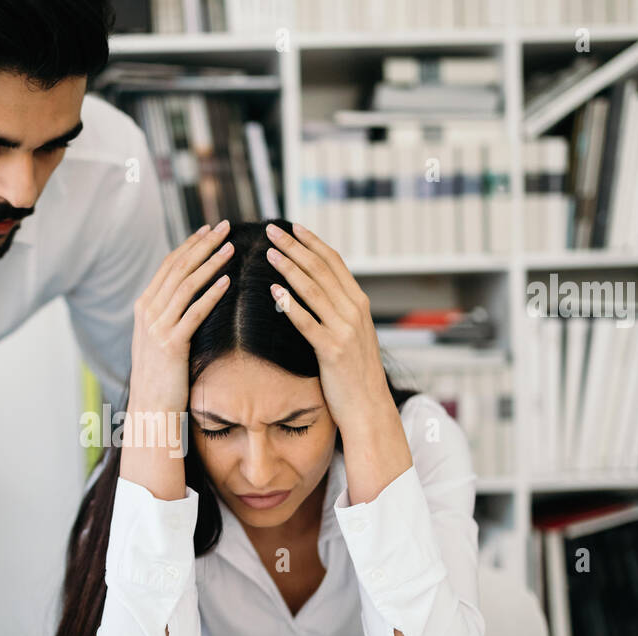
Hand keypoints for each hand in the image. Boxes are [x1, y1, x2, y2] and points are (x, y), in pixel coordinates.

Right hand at [129, 220, 233, 412]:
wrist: (150, 407)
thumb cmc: (161, 376)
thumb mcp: (159, 339)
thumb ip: (169, 315)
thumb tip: (188, 295)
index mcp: (144, 306)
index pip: (169, 265)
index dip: (190, 245)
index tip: (210, 229)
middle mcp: (147, 312)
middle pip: (178, 268)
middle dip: (203, 245)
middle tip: (226, 227)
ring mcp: (156, 327)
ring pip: (186, 286)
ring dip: (210, 263)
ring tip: (230, 248)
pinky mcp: (170, 344)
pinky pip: (193, 313)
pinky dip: (210, 294)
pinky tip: (227, 281)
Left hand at [263, 221, 411, 502]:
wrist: (368, 407)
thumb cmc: (354, 374)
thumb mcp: (351, 335)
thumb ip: (337, 312)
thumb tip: (315, 291)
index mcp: (359, 303)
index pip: (334, 262)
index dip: (312, 242)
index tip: (293, 226)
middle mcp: (355, 311)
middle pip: (321, 269)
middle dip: (295, 246)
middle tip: (272, 229)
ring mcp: (345, 330)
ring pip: (313, 290)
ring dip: (290, 268)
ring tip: (269, 252)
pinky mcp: (332, 351)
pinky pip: (307, 323)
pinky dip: (291, 305)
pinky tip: (274, 292)